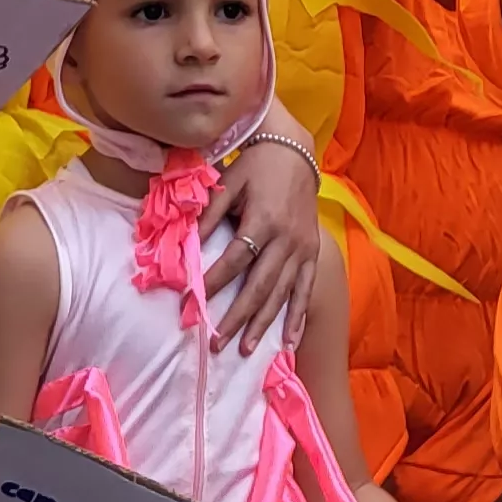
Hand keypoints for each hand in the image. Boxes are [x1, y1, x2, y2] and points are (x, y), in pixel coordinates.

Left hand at [202, 139, 321, 353]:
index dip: (213, 283)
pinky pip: (306, 289)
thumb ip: (210, 214)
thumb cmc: (256, 165)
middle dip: (237, 317)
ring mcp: (302, 248)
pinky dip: (298, 316)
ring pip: (282, 293)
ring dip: (264, 324)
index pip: (234, 259)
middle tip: (217, 344)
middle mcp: (286, 239)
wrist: (296, 152)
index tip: (190, 303)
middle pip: (259, 285)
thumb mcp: (229, 183)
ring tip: (246, 349)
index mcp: (264, 220)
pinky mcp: (313, 252)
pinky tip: (289, 341)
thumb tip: (188, 244)